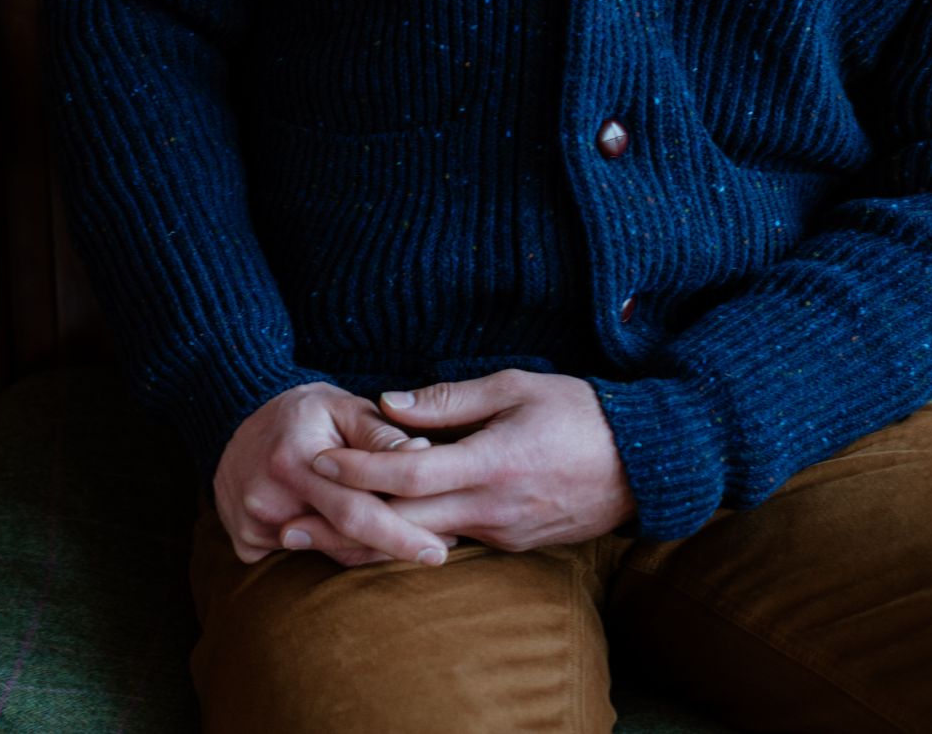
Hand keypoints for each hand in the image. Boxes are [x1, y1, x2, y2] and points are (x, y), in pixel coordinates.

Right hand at [213, 382, 452, 567]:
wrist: (237, 418)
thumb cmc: (303, 412)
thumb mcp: (342, 407)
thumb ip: (380, 435)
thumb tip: (423, 454)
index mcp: (294, 460)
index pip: (358, 509)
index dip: (402, 531)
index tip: (443, 543)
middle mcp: (269, 498)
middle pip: (344, 540)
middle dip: (396, 548)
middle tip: (440, 550)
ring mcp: (252, 525)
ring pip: (326, 553)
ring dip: (370, 550)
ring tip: (410, 538)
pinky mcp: (243, 542)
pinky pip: (299, 559)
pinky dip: (331, 550)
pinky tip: (358, 538)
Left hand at [305, 369, 636, 551]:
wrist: (643, 465)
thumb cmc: (579, 412)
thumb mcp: (515, 386)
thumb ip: (450, 398)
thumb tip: (389, 402)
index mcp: (489, 463)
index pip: (407, 475)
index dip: (357, 470)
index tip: (314, 463)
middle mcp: (490, 509)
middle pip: (400, 528)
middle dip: (342, 528)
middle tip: (288, 525)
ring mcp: (501, 534)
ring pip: (422, 544)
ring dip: (370, 540)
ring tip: (318, 535)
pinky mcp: (512, 545)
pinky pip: (452, 544)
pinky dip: (412, 540)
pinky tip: (384, 532)